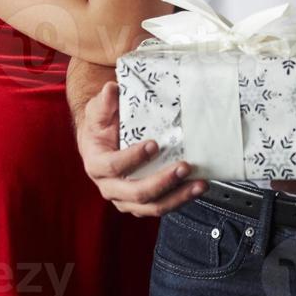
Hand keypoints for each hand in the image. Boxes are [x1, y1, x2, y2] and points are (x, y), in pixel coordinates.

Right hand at [76, 80, 206, 216]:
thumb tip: (111, 89)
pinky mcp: (142, 203)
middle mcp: (110, 187)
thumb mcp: (98, 111)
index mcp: (97, 165)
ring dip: (177, 196)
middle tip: (183, 167)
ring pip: (152, 207)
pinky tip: (196, 188)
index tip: (154, 145)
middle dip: (162, 182)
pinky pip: (162, 206)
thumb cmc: (101, 127)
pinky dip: (181, 199)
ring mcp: (126, 199)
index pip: (113, 166)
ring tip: (198, 184)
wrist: (100, 142)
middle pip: (136, 193)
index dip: (133, 158)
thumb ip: (104, 102)